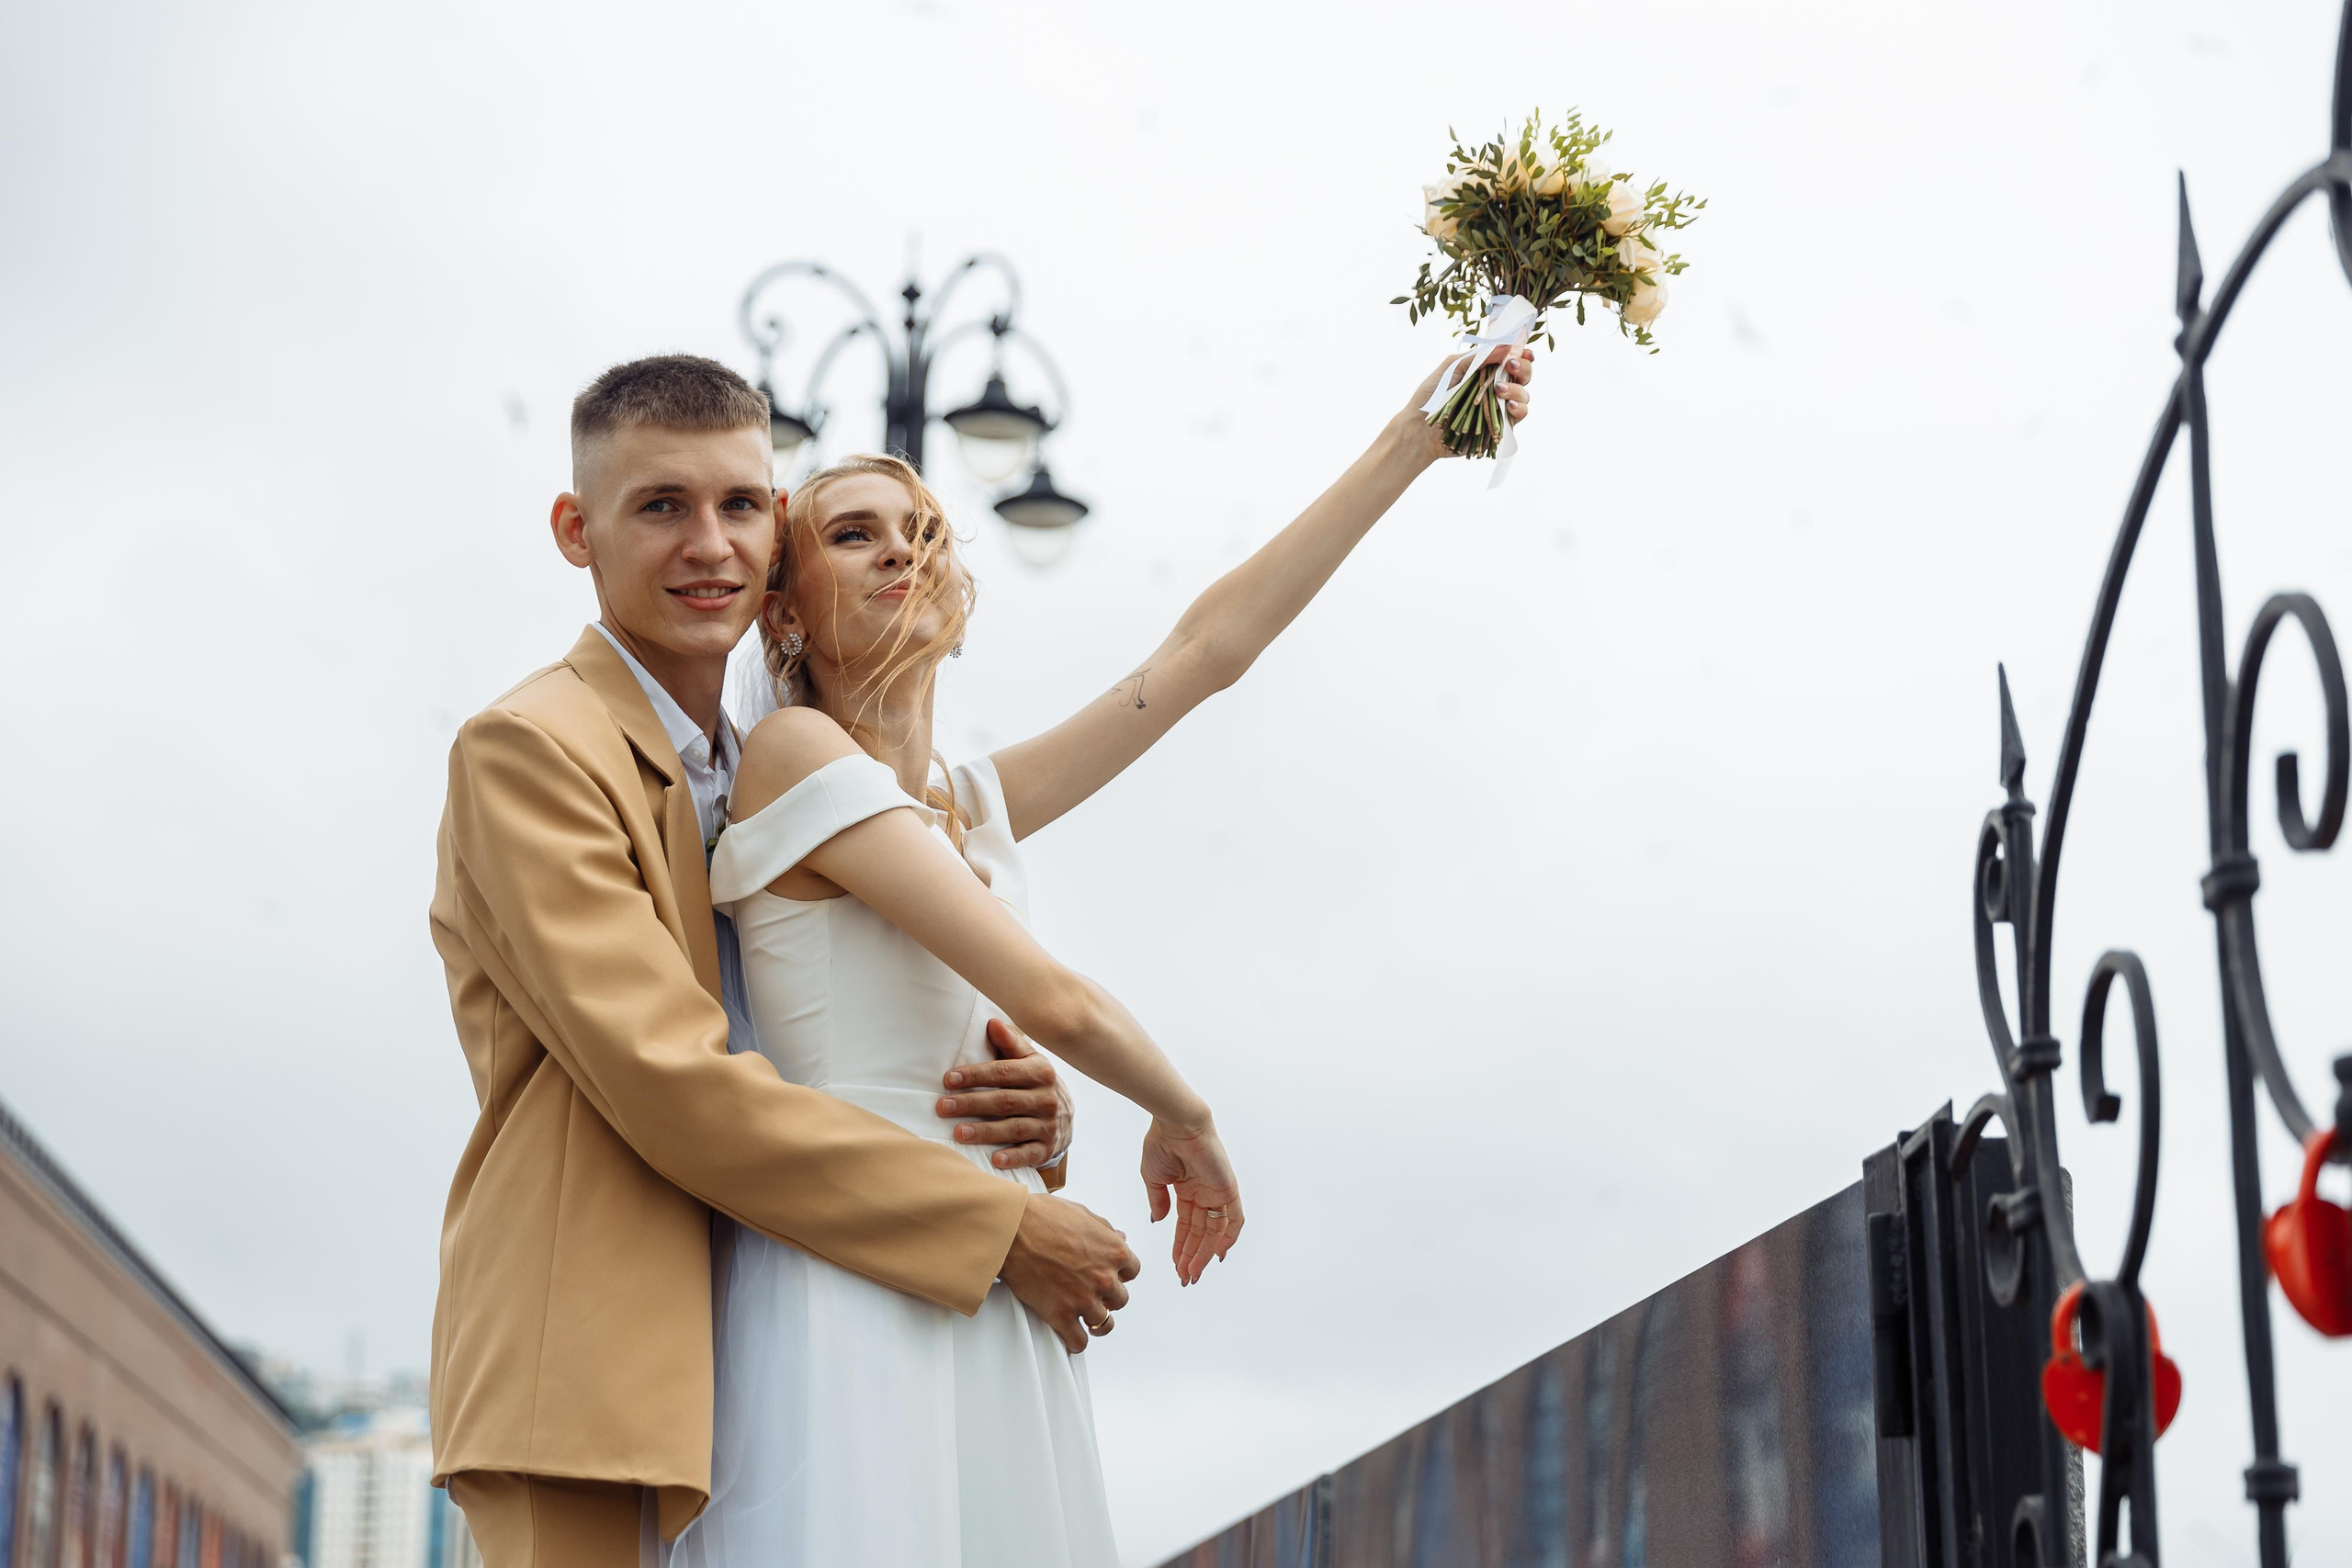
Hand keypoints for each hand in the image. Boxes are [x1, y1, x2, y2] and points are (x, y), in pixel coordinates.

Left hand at [939, 1018, 1072, 1169]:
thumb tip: (992, 1023)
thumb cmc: (1034, 1082)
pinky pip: (1029, 1154)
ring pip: (1014, 1128)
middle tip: (943, 1107)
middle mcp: (1046, 1098)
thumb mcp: (1028, 1060)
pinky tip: (994, 1160)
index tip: (948, 1079)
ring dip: (985, 1132)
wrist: (1065, 1115)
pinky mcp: (1046, 1148)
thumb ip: (1010, 1043)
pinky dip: (1013, 1157)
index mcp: (1040, 1072)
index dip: (975, 1075)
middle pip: (1004, 1101)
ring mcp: (1047, 1125)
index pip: (1003, 1072)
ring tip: (958, 1133)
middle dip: (971, 1104)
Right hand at [1000, 1192, 1141, 1353]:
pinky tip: (1070, 1333)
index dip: (1119, 1273)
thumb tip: (1118, 1238)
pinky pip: (1079, 1341)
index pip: (1132, 1271)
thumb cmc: (1042, 1217)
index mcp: (1114, 1252)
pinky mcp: (1061, 1315)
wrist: (1011, 1230)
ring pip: (1103, 1323)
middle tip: (1092, 1292)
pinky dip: (1076, 1341)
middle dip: (1107, 1296)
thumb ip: (1104, 1230)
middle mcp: (1104, 1278)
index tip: (1110, 1274)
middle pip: (1120, 1299)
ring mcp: (1084, 1299)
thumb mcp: (1082, 1214)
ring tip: (1083, 1316)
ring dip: (1093, 1319)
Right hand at [1140, 1117, 1243, 1285]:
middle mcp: (1203, 1192)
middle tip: (1185, 1277)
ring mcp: (1216, 1191)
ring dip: (1204, 1252)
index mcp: (1186, 1189)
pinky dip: (1228, 1237)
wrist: (1174, 1124)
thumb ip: (1157, 1202)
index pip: (1186, 1226)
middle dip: (1192, 1256)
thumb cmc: (1162, 1143)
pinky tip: (1217, 1255)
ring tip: (1193, 1272)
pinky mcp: (1228, 1188)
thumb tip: (1158, 1222)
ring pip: (1215, 1231)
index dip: (1180, 1247)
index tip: (1176, 1266)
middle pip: (1201, 1233)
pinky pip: (1234, 1218)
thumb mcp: (1153, 1179)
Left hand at [1396, 345, 1534, 464]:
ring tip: (1500, 390)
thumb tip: (1506, 345)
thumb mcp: (1451, 367)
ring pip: (1524, 396)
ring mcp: (1498, 409)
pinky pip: (1518, 417)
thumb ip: (1479, 356)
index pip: (1510, 360)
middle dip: (1523, 368)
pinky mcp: (1498, 428)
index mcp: (1485, 372)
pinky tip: (1508, 405)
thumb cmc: (1430, 397)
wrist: (1420, 429)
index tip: (1524, 351)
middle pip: (1523, 376)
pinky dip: (1518, 409)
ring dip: (1518, 390)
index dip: (1521, 354)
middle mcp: (1495, 389)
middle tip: (1511, 366)